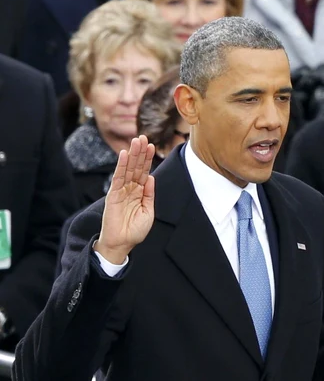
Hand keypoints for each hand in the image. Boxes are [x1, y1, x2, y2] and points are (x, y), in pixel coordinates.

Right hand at [94, 136, 155, 263]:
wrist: (122, 244)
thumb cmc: (135, 231)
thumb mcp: (148, 211)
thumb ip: (149, 194)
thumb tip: (151, 177)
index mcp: (139, 192)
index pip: (144, 172)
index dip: (148, 159)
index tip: (152, 146)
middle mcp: (130, 189)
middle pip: (136, 167)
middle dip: (140, 152)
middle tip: (143, 137)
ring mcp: (121, 190)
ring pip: (127, 169)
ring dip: (132, 154)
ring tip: (136, 140)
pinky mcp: (113, 195)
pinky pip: (118, 178)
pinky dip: (121, 166)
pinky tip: (124, 154)